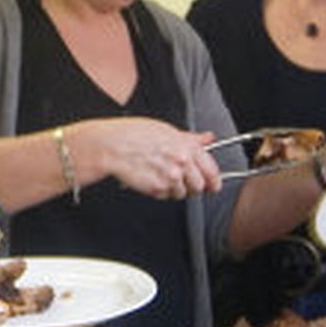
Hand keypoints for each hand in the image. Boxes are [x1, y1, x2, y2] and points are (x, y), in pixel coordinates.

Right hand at [86, 117, 220, 199]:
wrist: (112, 146)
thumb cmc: (133, 135)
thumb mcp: (166, 130)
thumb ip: (190, 138)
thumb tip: (206, 139)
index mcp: (187, 147)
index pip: (211, 170)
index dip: (213, 181)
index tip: (212, 185)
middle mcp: (182, 162)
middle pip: (200, 186)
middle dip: (194, 187)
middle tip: (183, 182)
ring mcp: (170, 177)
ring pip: (182, 193)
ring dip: (175, 189)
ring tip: (161, 177)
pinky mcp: (157, 189)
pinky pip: (165, 196)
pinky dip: (160, 191)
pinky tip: (151, 179)